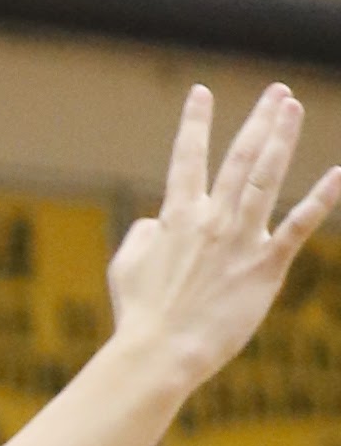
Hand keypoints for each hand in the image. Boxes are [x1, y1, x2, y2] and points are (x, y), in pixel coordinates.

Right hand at [108, 82, 340, 395]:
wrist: (159, 352)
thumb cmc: (139, 314)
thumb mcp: (126, 266)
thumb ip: (144, 234)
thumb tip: (159, 220)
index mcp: (176, 217)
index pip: (187, 158)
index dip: (195, 123)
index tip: (202, 92)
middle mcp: (212, 219)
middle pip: (239, 157)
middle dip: (259, 120)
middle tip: (278, 93)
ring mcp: (241, 240)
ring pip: (266, 178)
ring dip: (282, 139)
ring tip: (292, 108)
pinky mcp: (265, 267)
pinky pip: (298, 227)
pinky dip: (320, 199)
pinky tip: (337, 174)